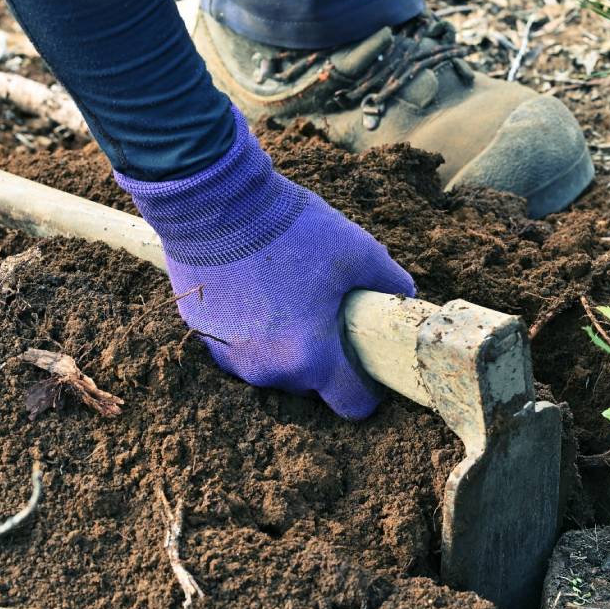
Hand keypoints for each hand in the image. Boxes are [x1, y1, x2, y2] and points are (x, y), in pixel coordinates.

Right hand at [117, 108, 414, 418]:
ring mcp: (233, 358)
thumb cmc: (291, 229)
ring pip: (275, 366)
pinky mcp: (205, 338)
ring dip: (286, 344)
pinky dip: (254, 330)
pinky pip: (243, 348)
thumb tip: (404, 296)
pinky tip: (256, 290)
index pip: (353, 405)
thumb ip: (390, 283)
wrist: (214, 203)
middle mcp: (270, 370)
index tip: (366, 361)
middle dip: (324, 357)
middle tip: (326, 312)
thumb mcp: (358, 250)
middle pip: (312, 383)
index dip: (366, 387)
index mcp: (312, 357)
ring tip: (288, 296)